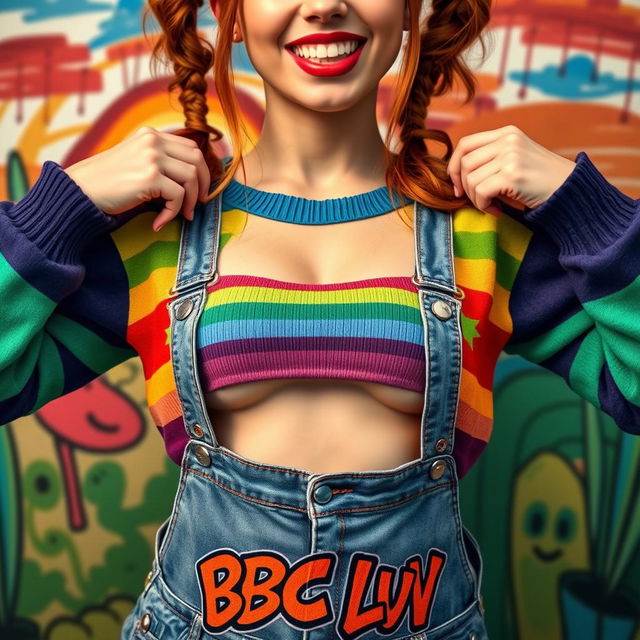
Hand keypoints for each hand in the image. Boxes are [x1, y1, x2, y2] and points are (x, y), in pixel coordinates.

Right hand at [64, 126, 210, 231]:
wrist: (79, 191)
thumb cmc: (106, 182)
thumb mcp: (134, 161)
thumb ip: (158, 161)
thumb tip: (190, 178)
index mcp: (150, 135)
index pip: (190, 147)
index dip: (201, 169)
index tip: (200, 188)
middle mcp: (152, 141)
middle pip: (197, 159)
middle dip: (204, 184)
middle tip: (199, 203)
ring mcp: (152, 157)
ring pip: (191, 178)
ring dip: (191, 201)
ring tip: (182, 216)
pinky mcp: (149, 177)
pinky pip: (178, 197)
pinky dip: (172, 213)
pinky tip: (158, 223)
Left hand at [446, 125, 576, 215]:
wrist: (570, 190)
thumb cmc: (540, 181)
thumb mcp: (516, 158)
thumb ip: (491, 158)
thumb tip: (456, 174)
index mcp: (507, 133)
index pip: (465, 143)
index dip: (454, 166)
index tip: (458, 186)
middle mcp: (508, 140)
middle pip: (465, 162)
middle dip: (464, 186)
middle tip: (475, 200)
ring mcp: (511, 156)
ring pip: (471, 179)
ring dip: (476, 199)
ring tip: (491, 205)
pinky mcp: (513, 174)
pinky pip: (480, 192)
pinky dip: (483, 206)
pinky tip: (496, 210)